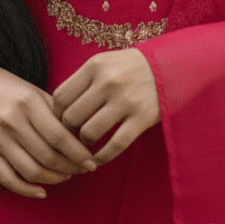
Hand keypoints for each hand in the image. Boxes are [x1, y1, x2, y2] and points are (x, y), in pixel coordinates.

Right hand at [0, 58, 98, 198]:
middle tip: (84, 169)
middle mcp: (11, 121)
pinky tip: (43, 191)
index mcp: (28, 103)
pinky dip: (27, 190)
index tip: (93, 162)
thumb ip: (59, 115)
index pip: (59, 136)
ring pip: (30, 170)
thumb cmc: (16, 91)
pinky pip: (8, 179)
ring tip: (67, 175)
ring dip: (54, 179)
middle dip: (70, 167)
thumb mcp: (39, 94)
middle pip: (47, 156)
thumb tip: (83, 142)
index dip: (78, 153)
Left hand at [51, 48, 160, 166]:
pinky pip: (114, 146)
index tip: (62, 121)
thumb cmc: (128, 68)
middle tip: (73, 135)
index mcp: (95, 66)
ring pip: (89, 134)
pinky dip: (102, 157)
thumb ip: (81, 82)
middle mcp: (108, 81)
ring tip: (89, 142)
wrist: (169, 66)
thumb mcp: (104, 63)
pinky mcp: (141, 118)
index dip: (56, 114)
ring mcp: (126, 100)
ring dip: (85, 143)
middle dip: (68, 131)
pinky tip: (99, 159)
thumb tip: (56, 113)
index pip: (60, 97)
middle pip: (71, 118)